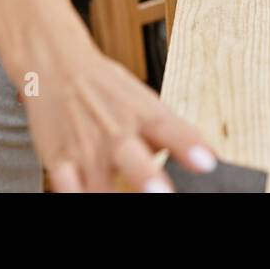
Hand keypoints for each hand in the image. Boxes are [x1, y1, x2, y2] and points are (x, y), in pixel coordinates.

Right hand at [13, 38, 217, 191]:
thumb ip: (176, 134)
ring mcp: (87, 148)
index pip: (171, 129)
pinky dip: (75, 193)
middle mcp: (117, 132)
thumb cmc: (108, 89)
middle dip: (145, 177)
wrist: (57, 66)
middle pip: (132, 157)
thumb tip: (212, 158)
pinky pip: (66, 186)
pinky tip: (86, 195)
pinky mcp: (60, 161)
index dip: (190, 146)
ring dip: (110, 196)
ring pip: (98, 184)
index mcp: (143, 115)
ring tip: (124, 202)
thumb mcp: (146, 103)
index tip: (207, 164)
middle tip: (162, 193)